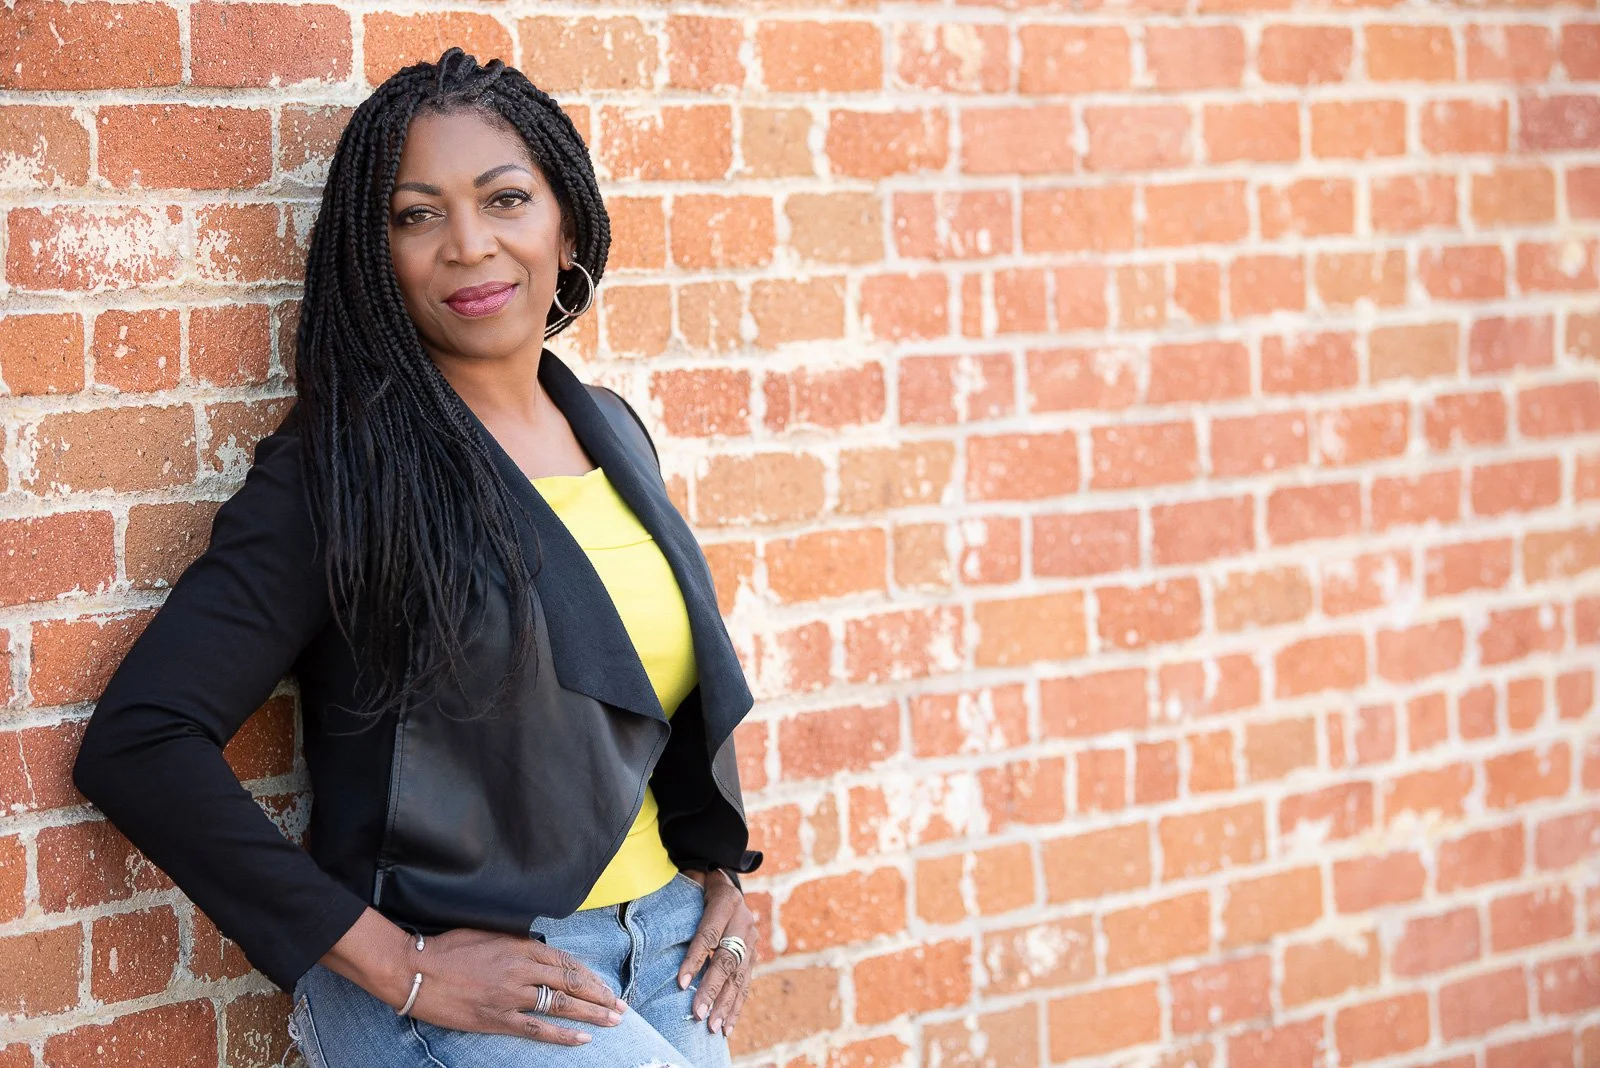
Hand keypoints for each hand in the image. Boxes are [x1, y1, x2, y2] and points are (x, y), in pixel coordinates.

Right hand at [401, 927, 628, 1044]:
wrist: (416, 970)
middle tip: (620, 1006)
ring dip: (591, 1013)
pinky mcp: (497, 1019)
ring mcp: (510, 997)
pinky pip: (537, 1029)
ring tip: (613, 1021)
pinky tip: (582, 1039)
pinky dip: (562, 1034)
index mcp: (520, 947)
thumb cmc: (449, 948)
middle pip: (570, 983)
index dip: (589, 975)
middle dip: (599, 995)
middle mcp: (521, 971)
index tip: (605, 985)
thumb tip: (538, 952)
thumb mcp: (488, 934)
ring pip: (561, 1005)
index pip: (565, 962)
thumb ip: (517, 944)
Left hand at [675, 868, 756, 1037]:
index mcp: (726, 901)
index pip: (709, 934)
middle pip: (728, 959)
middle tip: (699, 1013)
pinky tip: (727, 1027)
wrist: (725, 880)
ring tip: (714, 1028)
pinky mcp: (753, 955)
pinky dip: (736, 1007)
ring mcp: (751, 940)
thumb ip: (679, 891)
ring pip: (740, 976)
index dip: (695, 959)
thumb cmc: (698, 883)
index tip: (680, 984)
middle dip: (713, 989)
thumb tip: (651, 902)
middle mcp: (744, 921)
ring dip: (726, 1004)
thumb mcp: (691, 879)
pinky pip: (746, 984)